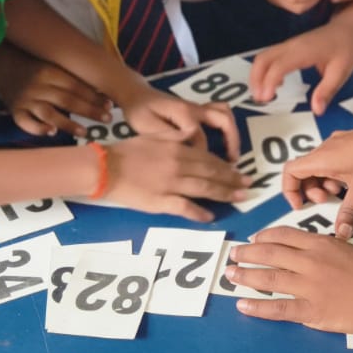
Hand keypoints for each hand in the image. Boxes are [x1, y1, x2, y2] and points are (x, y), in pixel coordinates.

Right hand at [0, 45, 110, 137]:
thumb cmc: (29, 61)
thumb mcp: (49, 61)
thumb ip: (67, 74)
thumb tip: (97, 87)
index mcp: (49, 70)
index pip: (76, 85)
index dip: (94, 96)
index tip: (109, 104)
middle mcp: (38, 85)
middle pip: (68, 100)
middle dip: (90, 110)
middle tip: (106, 119)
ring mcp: (25, 99)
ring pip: (50, 114)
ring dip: (69, 124)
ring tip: (85, 132)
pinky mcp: (14, 111)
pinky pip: (26, 123)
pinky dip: (38, 129)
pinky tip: (51, 132)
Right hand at [101, 136, 252, 222]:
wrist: (104, 168)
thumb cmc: (126, 151)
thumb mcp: (153, 136)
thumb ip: (175, 137)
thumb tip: (193, 135)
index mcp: (177, 149)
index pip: (208, 158)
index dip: (226, 165)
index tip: (240, 170)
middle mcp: (178, 166)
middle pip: (212, 173)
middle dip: (233, 179)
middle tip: (249, 185)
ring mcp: (171, 185)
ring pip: (204, 189)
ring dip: (225, 194)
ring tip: (240, 198)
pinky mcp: (161, 202)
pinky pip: (185, 208)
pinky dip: (200, 213)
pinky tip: (211, 217)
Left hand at [121, 86, 240, 159]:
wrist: (135, 95)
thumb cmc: (139, 112)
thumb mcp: (148, 127)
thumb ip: (169, 138)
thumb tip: (188, 152)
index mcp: (183, 113)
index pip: (201, 138)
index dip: (201, 156)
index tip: (200, 174)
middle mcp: (195, 108)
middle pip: (223, 121)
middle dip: (232, 142)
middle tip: (233, 162)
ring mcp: (198, 107)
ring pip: (224, 114)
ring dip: (232, 133)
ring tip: (232, 155)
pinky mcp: (197, 109)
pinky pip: (219, 113)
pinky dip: (226, 127)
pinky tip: (223, 144)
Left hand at [226, 228, 352, 333]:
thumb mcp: (350, 250)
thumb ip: (327, 250)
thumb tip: (310, 252)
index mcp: (322, 244)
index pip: (284, 235)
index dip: (264, 237)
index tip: (253, 240)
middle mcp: (311, 262)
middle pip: (270, 254)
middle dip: (247, 254)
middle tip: (233, 255)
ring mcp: (310, 287)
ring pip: (269, 279)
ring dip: (245, 276)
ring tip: (229, 276)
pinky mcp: (313, 311)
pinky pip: (278, 309)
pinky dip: (257, 307)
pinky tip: (242, 305)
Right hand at [250, 15, 352, 113]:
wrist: (349, 28)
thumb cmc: (346, 48)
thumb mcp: (341, 72)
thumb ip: (327, 91)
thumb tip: (317, 110)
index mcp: (304, 51)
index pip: (278, 66)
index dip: (269, 82)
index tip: (267, 98)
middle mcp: (292, 46)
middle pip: (262, 59)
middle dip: (256, 80)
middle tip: (260, 99)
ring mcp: (289, 45)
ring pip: (263, 57)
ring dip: (258, 76)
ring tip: (262, 95)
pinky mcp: (290, 47)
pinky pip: (270, 57)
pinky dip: (265, 71)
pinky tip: (275, 86)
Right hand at [281, 109, 352, 234]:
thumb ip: (349, 213)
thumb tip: (340, 233)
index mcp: (322, 158)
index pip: (290, 171)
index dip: (290, 190)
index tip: (300, 205)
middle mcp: (326, 148)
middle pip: (304, 171)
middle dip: (311, 190)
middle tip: (328, 201)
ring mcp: (339, 144)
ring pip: (320, 167)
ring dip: (325, 184)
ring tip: (343, 193)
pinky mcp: (351, 144)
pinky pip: (333, 161)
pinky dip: (336, 175)